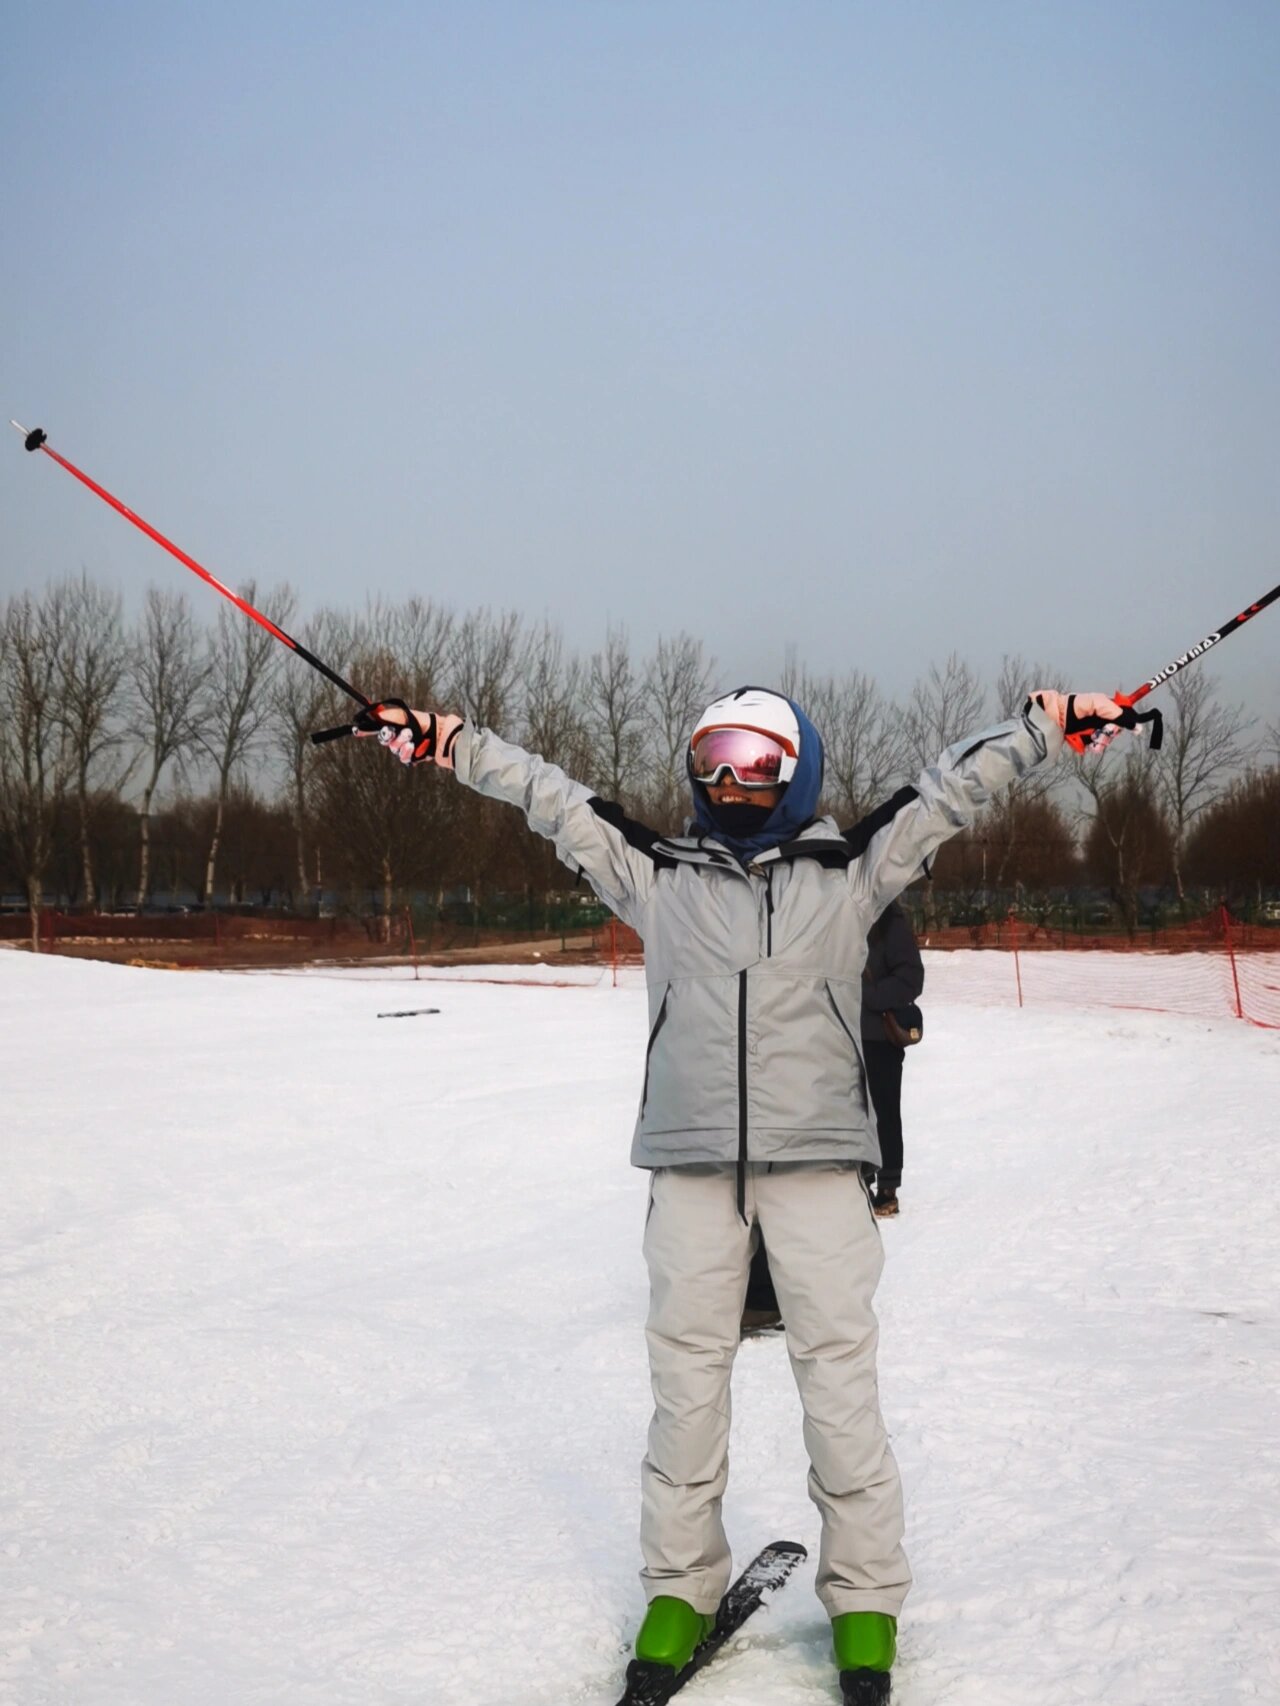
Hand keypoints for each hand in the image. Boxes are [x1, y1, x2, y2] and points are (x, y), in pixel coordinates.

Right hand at [356, 705, 463, 767]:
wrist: (447, 738)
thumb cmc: (431, 724)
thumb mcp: (411, 716)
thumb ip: (393, 715)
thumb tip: (377, 712)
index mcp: (399, 725)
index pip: (379, 727)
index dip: (368, 729)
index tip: (357, 730)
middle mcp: (401, 736)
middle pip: (385, 739)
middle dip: (389, 736)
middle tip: (394, 732)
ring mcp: (407, 748)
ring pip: (394, 749)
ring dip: (401, 744)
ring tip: (411, 739)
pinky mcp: (414, 758)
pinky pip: (403, 758)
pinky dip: (407, 753)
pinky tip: (414, 748)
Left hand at [1027, 690, 1145, 754]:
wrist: (1046, 722)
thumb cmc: (1066, 707)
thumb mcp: (1090, 702)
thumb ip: (1107, 706)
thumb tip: (1123, 716)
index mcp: (1099, 707)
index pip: (1119, 713)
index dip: (1126, 720)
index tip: (1135, 728)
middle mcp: (1096, 719)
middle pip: (1114, 729)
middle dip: (1110, 732)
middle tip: (1103, 733)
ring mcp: (1089, 731)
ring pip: (1105, 740)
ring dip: (1102, 741)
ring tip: (1093, 741)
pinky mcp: (1082, 741)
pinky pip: (1095, 747)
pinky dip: (1093, 747)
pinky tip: (1088, 745)